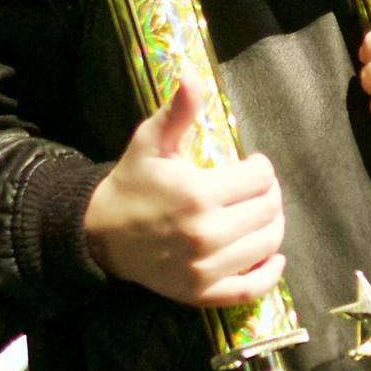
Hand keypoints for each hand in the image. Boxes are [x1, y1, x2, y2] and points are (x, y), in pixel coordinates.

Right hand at [83, 81, 286, 305]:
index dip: (260, 167)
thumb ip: (178, 112)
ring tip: (259, 214)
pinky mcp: (201, 294)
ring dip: (272, 226)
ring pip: (267, 244)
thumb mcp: (151, 142)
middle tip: (254, 190)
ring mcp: (204, 268)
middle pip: (269, 209)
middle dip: (268, 194)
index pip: (261, 176)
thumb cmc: (133, 183)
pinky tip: (272, 257)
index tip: (249, 166)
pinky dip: (270, 275)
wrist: (99, 234)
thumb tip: (193, 76)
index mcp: (198, 194)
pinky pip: (251, 289)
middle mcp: (205, 234)